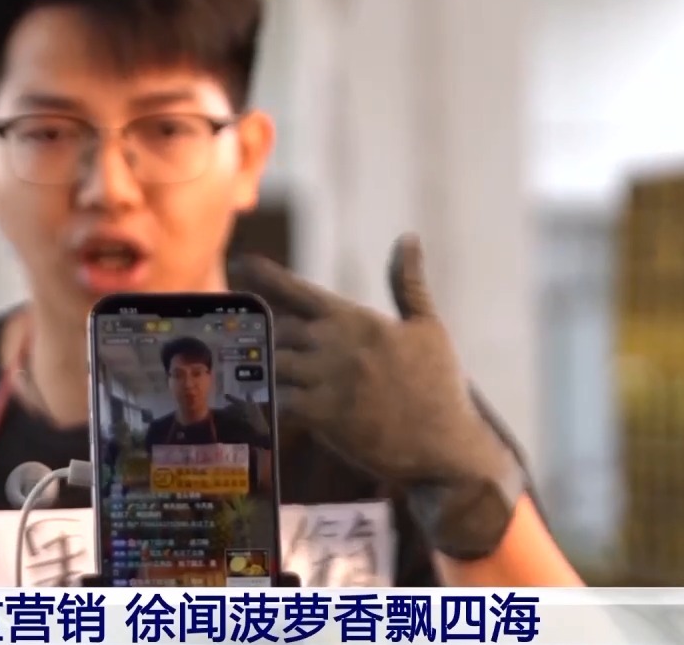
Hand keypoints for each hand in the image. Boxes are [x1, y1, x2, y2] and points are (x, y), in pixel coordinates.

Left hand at [228, 234, 526, 559]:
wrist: (446, 446)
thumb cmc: (440, 386)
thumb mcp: (428, 327)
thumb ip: (408, 283)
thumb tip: (408, 237)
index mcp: (358, 320)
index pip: (301, 291)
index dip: (268, 276)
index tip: (243, 264)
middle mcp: (337, 345)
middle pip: (278, 329)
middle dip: (262, 335)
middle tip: (243, 339)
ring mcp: (328, 380)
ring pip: (272, 363)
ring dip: (257, 366)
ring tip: (238, 369)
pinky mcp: (324, 416)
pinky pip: (278, 401)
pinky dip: (264, 400)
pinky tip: (253, 401)